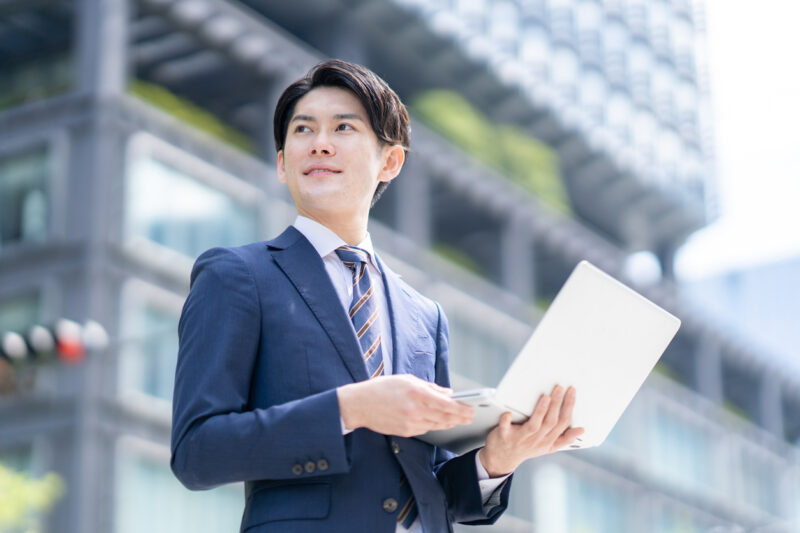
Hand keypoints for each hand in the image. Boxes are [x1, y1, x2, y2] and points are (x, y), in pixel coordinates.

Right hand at [337, 374, 473, 436]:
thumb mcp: (406, 380)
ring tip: (458, 420)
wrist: (360, 405)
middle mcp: (414, 410)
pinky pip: (425, 430)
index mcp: (416, 393)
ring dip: (449, 423)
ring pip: (436, 425)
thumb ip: (429, 387)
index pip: (445, 404)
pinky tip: (440, 422)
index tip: (471, 409)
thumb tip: (447, 393)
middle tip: (470, 417)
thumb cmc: (382, 388)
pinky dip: (434, 425)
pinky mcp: (405, 431)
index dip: (461, 408)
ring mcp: (410, 423)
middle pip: (444, 417)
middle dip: (460, 418)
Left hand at [478, 385, 584, 476]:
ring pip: (534, 425)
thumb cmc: (528, 448)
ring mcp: (520, 438)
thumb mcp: (548, 447)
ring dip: (540, 411)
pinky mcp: (504, 436)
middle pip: (550, 422)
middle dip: (557, 404)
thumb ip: (564, 438)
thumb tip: (582, 430)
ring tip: (545, 397)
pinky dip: (506, 421)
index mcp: (548, 440)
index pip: (563, 423)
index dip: (569, 407)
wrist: (503, 459)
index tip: (572, 391)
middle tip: (560, 388)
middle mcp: (536, 439)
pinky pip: (505, 428)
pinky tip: (508, 413)